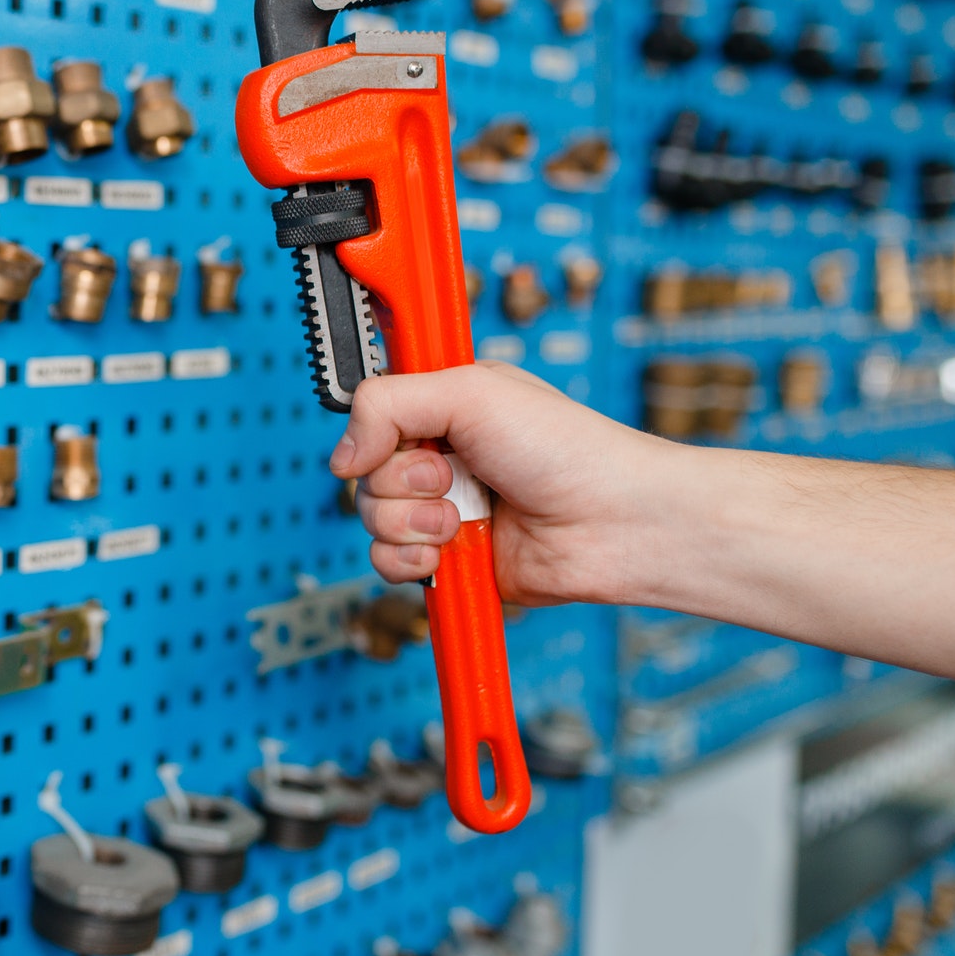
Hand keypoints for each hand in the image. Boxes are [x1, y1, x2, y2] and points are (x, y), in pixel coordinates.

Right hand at [329, 362, 672, 604]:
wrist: (613, 524)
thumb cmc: (567, 449)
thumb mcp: (470, 392)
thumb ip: (387, 403)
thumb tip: (340, 455)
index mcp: (443, 405)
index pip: (372, 409)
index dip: (374, 424)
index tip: (397, 431)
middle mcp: (438, 455)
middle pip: (362, 469)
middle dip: (399, 479)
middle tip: (450, 473)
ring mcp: (440, 509)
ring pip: (369, 518)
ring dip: (409, 522)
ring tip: (461, 518)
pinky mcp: (447, 559)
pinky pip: (387, 562)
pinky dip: (410, 560)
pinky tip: (449, 552)